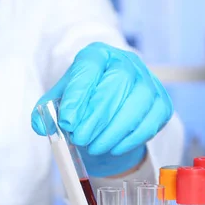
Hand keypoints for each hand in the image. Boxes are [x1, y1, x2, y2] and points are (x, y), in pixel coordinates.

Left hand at [31, 42, 172, 176]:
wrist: (108, 112)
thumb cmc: (82, 103)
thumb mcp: (59, 102)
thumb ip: (46, 111)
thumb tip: (42, 125)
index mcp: (97, 55)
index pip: (89, 67)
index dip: (78, 94)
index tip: (67, 121)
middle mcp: (126, 62)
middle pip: (118, 82)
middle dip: (96, 116)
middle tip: (80, 139)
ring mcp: (148, 81)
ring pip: (137, 102)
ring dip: (113, 130)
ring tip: (94, 147)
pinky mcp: (161, 103)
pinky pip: (151, 120)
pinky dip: (130, 138)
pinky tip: (112, 148)